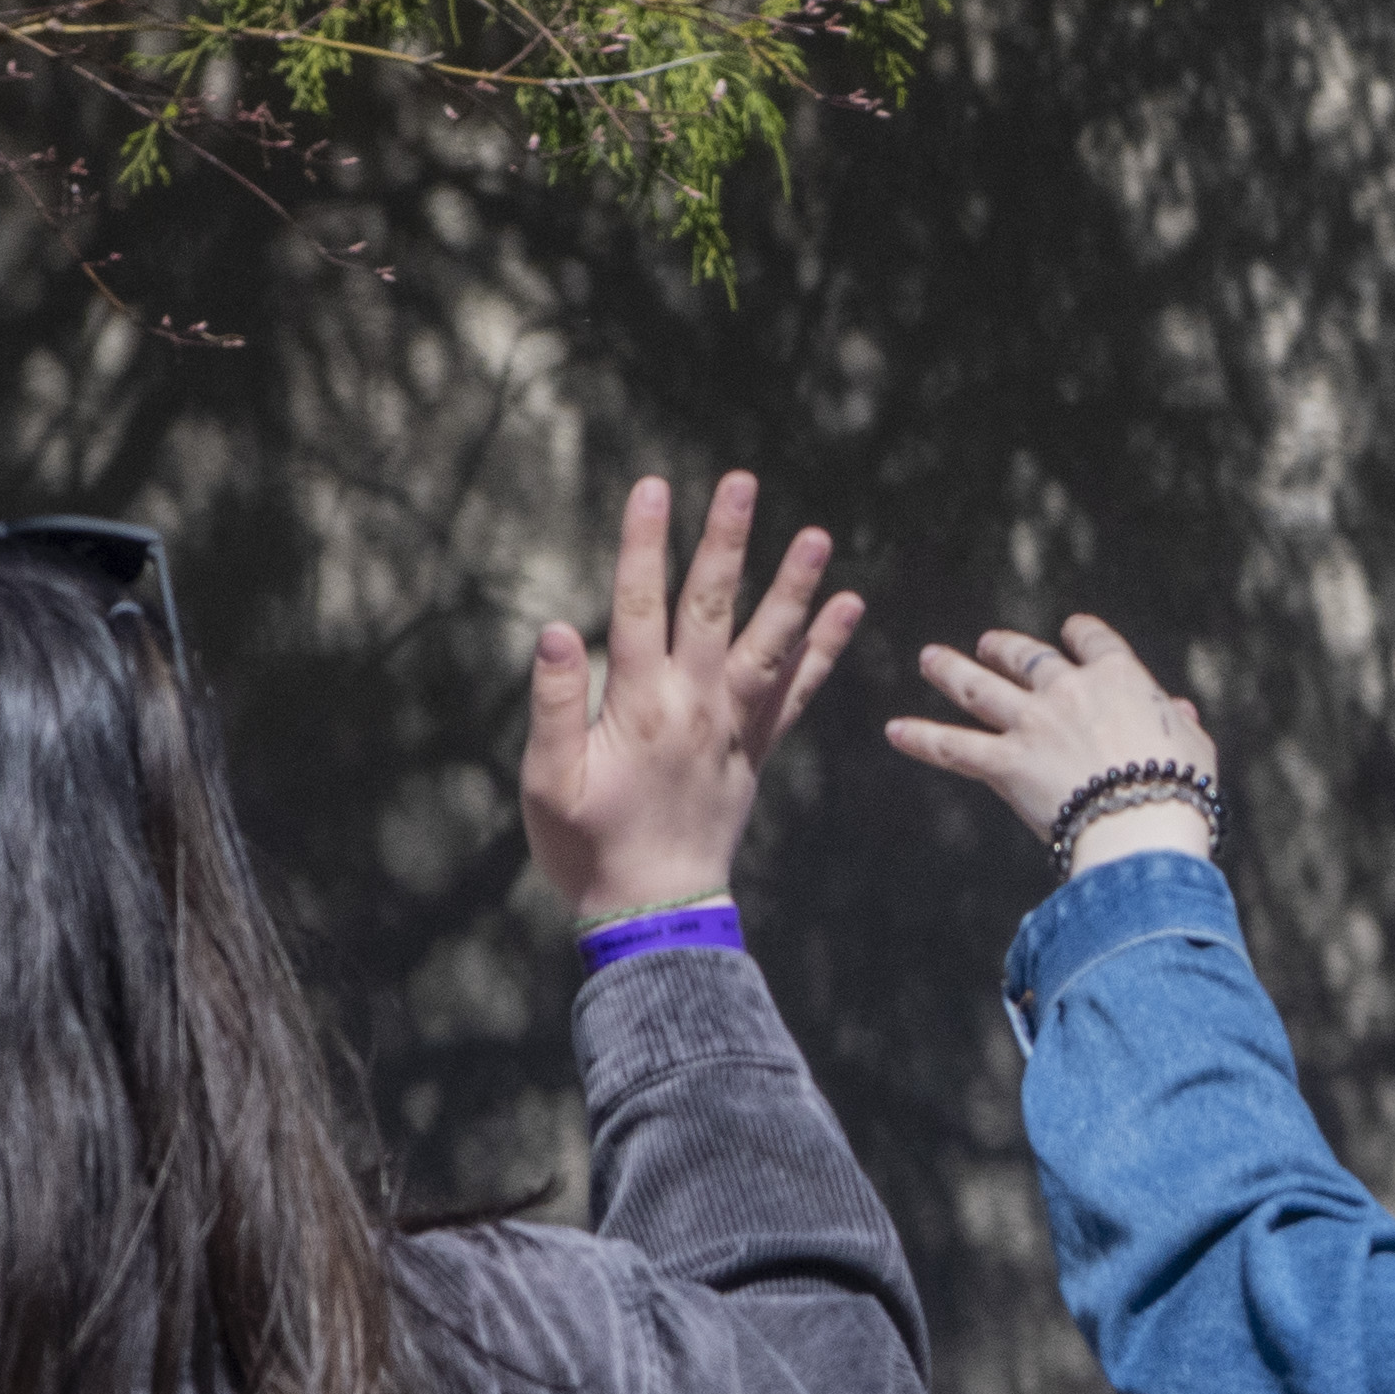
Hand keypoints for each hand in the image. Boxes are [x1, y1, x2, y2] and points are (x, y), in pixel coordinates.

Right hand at [522, 472, 856, 921]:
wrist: (654, 912)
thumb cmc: (586, 847)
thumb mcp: (547, 781)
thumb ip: (553, 705)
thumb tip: (557, 630)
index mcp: (638, 705)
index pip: (639, 604)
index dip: (645, 543)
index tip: (653, 486)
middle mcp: (695, 705)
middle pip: (712, 607)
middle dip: (726, 542)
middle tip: (743, 481)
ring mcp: (733, 726)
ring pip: (769, 643)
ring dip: (792, 587)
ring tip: (818, 535)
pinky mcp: (756, 750)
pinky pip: (797, 692)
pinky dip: (823, 649)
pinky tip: (847, 608)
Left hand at [887, 615, 1221, 866]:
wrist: (1143, 821)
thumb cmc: (1180, 787)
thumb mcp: (1195, 747)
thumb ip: (1181, 722)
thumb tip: (1182, 709)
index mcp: (1119, 678)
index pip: (1093, 643)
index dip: (1081, 635)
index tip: (1072, 632)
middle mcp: (1068, 690)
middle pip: (1028, 658)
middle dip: (1005, 647)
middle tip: (987, 644)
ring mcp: (1032, 724)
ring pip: (980, 688)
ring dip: (951, 670)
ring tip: (929, 658)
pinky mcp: (1006, 763)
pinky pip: (954, 747)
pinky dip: (922, 738)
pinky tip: (895, 731)